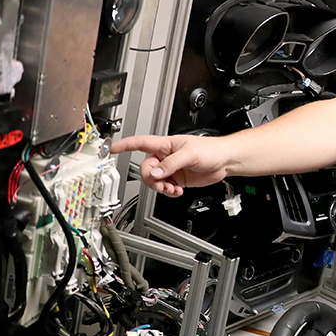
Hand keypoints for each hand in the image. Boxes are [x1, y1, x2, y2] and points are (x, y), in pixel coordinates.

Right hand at [110, 135, 232, 196]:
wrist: (224, 161)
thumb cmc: (210, 150)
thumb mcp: (189, 154)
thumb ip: (171, 164)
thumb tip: (156, 173)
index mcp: (165, 145)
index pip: (139, 143)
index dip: (124, 145)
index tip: (111, 148)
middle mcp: (165, 157)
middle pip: (145, 169)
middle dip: (151, 179)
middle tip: (162, 183)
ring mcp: (170, 168)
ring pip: (154, 180)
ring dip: (160, 188)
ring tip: (172, 189)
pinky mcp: (177, 179)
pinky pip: (164, 188)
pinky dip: (168, 192)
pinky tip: (177, 191)